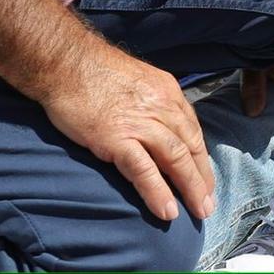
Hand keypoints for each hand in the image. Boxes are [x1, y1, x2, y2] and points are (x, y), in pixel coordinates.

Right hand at [39, 41, 215, 223]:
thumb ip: (152, 102)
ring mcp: (140, 122)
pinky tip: (167, 211)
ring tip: (198, 212)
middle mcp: (161, 106)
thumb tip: (158, 127)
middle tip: (208, 204)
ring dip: (190, 188)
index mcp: (167, 92)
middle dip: (202, 178)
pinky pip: (144, 170)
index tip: (205, 179)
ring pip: (176, 158)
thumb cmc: (93, 71)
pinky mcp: (117, 137)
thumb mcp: (137, 81)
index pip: (192, 130)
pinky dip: (158, 192)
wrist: (65, 61)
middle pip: (191, 146)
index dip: (200, 158)